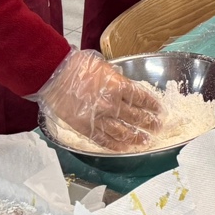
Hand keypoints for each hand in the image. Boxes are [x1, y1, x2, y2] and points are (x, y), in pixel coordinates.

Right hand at [36, 49, 162, 150]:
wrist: (54, 74)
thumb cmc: (77, 66)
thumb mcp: (105, 67)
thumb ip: (117, 80)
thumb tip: (125, 88)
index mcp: (118, 86)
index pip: (142, 98)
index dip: (153, 106)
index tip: (160, 110)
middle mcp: (112, 104)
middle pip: (136, 117)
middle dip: (149, 123)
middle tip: (158, 127)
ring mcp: (99, 118)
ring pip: (122, 132)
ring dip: (136, 137)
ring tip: (145, 141)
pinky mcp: (86, 128)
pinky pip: (104, 140)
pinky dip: (115, 145)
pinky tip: (124, 148)